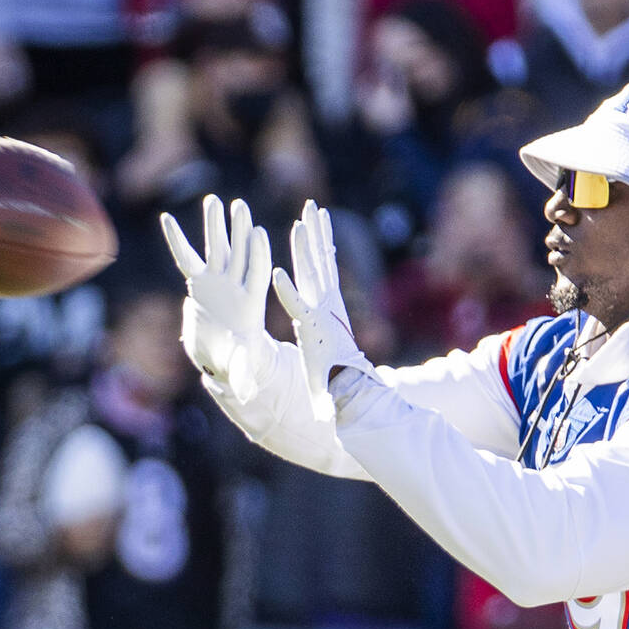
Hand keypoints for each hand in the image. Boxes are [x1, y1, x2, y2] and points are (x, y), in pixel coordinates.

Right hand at [161, 195, 272, 399]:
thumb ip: (241, 373)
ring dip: (215, 226)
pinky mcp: (199, 283)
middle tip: (239, 206)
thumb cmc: (239, 359)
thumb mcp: (241, 366)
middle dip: (238, 231)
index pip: (257, 274)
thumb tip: (245, 392)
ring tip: (214, 200)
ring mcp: (217, 281)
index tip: (259, 234)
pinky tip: (166, 218)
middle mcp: (235, 286)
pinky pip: (186, 258)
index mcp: (251, 303)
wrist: (225, 355)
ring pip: (217, 249)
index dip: (258, 255)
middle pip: (239, 254)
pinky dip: (177, 240)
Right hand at [272, 200, 374, 418]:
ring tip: (313, 208)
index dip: (289, 293)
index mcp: (315, 328)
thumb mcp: (324, 393)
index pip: (300, 307)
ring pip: (321, 258)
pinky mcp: (331, 292)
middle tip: (302, 222)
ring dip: (316, 233)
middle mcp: (325, 307)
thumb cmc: (328, 383)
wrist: (351, 376)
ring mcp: (330, 297)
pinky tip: (318, 219)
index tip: (277, 275)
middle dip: (306, 248)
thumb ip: (326, 403)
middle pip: (314, 272)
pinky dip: (321, 238)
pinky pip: (325, 259)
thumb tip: (328, 420)